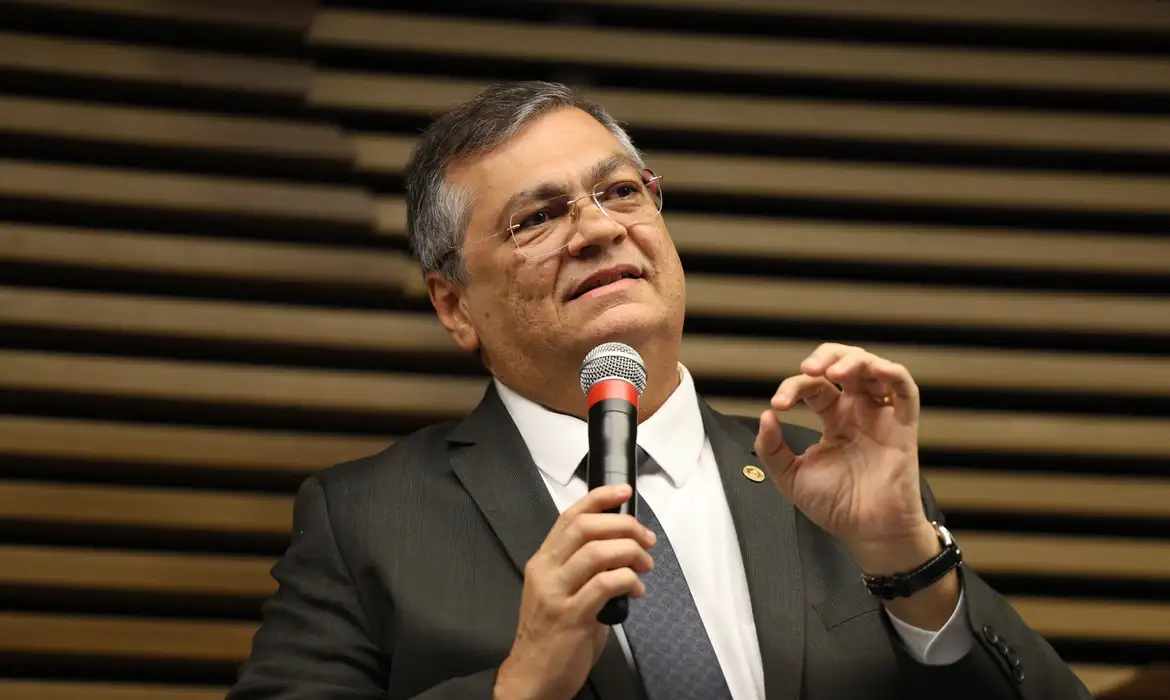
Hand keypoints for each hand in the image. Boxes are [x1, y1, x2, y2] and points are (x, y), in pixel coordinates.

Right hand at [495, 484, 654, 699]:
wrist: (532, 677)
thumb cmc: (550, 637)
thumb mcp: (561, 593)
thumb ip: (584, 570)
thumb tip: (621, 551)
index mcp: (543, 561)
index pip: (570, 517)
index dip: (599, 498)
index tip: (624, 492)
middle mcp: (546, 571)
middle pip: (586, 528)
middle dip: (624, 526)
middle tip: (646, 538)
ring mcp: (556, 593)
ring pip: (598, 552)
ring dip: (631, 553)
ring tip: (645, 565)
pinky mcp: (571, 615)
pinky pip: (605, 584)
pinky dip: (628, 581)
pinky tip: (636, 590)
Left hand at [753, 343, 929, 553]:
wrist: (867, 533)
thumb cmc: (835, 507)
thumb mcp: (790, 477)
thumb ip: (772, 448)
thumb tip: (766, 415)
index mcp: (832, 419)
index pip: (812, 387)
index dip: (793, 388)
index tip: (778, 405)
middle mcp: (857, 412)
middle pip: (845, 365)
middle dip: (826, 357)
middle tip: (809, 368)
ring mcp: (880, 417)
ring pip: (873, 369)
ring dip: (854, 361)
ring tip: (834, 372)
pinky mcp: (903, 427)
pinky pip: (906, 392)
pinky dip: (894, 374)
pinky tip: (877, 371)